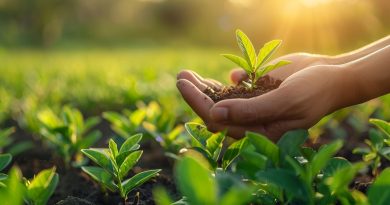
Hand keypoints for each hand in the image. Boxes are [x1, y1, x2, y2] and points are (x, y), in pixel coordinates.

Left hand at [177, 53, 332, 139]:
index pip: (221, 121)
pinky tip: (227, 74)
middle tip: (180, 76)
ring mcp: (252, 104)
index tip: (184, 85)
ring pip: (220, 98)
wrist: (332, 76)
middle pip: (215, 110)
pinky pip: (233, 85)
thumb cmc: (315, 92)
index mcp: (258, 132)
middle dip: (196, 94)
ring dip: (203, 86)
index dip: (199, 103)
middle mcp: (252, 121)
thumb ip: (251, 110)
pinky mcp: (255, 89)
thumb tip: (215, 114)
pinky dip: (226, 79)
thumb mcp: (285, 101)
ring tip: (184, 73)